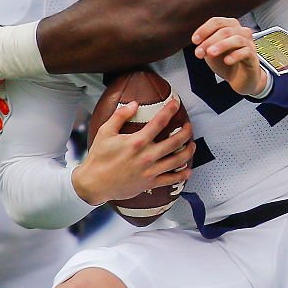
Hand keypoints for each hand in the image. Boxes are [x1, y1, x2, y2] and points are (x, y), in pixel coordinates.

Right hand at [72, 97, 194, 206]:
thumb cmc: (99, 157)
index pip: (159, 122)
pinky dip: (182, 175)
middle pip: (174, 142)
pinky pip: (171, 179)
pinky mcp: (150, 183)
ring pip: (177, 160)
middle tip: (189, 127)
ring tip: (192, 145)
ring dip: (188, 151)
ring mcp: (150, 171)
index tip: (176, 104)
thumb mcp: (105, 132)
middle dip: (186, 132)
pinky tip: (188, 169)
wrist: (94, 183)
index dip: (169, 110)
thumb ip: (120, 116)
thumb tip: (134, 103)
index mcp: (137, 141)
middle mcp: (147, 156)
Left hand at [193, 17, 268, 96]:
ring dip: (221, 46)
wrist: (240, 79)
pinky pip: (246, 52)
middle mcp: (241, 32)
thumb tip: (199, 43)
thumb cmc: (226, 62)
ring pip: (236, 39)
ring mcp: (249, 44)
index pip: (217, 22)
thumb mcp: (211, 52)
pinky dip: (235, 55)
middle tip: (199, 52)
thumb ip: (205, 45)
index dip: (204, 30)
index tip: (195, 41)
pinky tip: (227, 61)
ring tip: (210, 54)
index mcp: (230, 27)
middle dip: (209, 41)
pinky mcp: (253, 57)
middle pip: (225, 30)